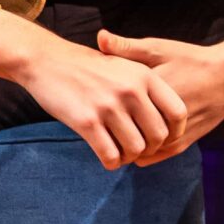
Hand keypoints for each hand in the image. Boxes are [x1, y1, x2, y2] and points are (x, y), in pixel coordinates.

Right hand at [11, 34, 189, 169]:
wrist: (46, 60)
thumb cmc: (85, 65)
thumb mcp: (122, 64)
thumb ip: (144, 86)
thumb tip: (164, 117)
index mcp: (144, 76)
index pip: (177, 113)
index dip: (175, 132)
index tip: (164, 138)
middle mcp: (130, 91)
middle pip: (158, 136)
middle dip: (150, 149)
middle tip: (137, 148)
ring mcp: (108, 107)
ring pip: (135, 149)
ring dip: (129, 157)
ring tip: (121, 153)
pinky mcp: (87, 122)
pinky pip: (110, 155)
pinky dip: (112, 162)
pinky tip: (107, 158)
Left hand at [94, 20, 223, 161]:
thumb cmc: (189, 60)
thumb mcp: (158, 49)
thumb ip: (127, 47)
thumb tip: (99, 36)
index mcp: (154, 94)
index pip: (115, 112)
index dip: (96, 109)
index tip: (84, 103)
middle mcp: (164, 119)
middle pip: (123, 135)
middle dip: (106, 129)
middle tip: (90, 120)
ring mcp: (174, 136)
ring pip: (137, 151)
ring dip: (122, 143)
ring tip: (106, 130)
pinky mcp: (182, 145)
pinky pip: (151, 157)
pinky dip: (137, 152)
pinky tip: (127, 139)